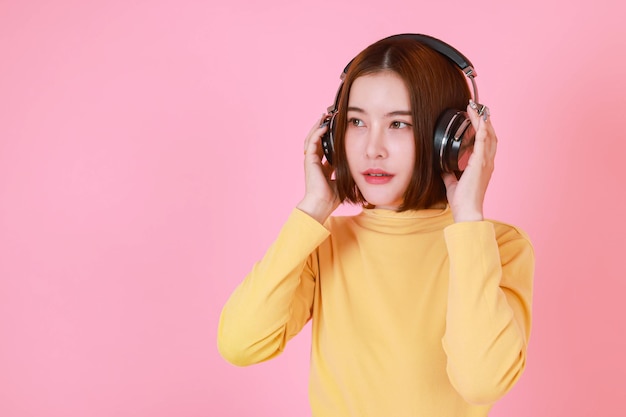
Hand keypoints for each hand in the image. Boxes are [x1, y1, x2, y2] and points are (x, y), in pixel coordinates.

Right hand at [296, 115, 340, 223]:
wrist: (322, 204)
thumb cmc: (332, 197)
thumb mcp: (344, 179)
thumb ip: (348, 170)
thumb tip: (360, 164)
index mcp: (322, 167)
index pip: (326, 147)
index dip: (331, 137)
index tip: (338, 128)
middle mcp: (315, 162)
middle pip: (318, 139)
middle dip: (323, 127)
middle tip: (330, 117)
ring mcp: (311, 160)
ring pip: (312, 138)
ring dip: (318, 126)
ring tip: (325, 116)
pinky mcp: (309, 160)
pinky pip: (312, 142)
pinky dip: (317, 133)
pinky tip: (324, 126)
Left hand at [442, 101, 497, 221]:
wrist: (467, 210)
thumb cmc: (463, 200)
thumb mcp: (452, 182)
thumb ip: (449, 173)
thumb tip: (441, 167)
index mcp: (482, 165)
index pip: (486, 142)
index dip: (483, 128)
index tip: (476, 116)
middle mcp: (487, 161)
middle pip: (490, 134)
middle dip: (484, 119)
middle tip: (476, 107)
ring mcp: (486, 162)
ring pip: (488, 135)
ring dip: (482, 120)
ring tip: (476, 108)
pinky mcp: (481, 163)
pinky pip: (483, 142)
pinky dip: (482, 129)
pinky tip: (479, 120)